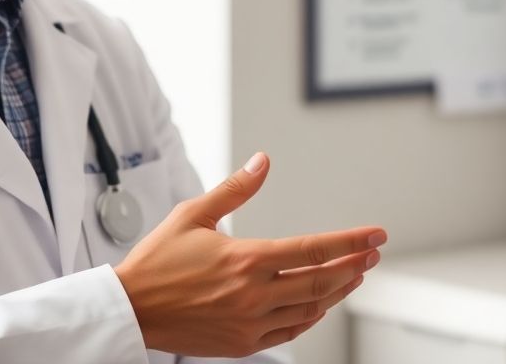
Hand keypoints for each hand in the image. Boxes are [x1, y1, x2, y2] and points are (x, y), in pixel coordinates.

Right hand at [114, 152, 386, 356]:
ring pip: (309, 310)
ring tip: (352, 275)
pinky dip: (310, 317)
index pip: (313, 250)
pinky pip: (289, 332)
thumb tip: (262, 162)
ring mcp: (249, 324)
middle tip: (373, 254)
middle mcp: (252, 295)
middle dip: (353, 266)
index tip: (376, 235)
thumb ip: (235, 189)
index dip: (351, 241)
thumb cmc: (157, 261)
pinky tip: (318, 303)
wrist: (130, 309)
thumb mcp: (193, 214)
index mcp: (245, 259)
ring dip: (336, 292)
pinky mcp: (241, 344)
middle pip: (320, 282)